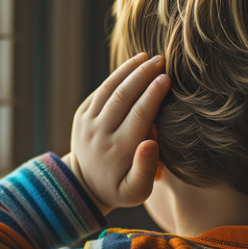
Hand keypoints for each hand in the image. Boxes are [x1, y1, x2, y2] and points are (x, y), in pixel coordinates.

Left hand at [63, 53, 170, 214]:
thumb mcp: (136, 191)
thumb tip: (151, 143)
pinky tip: (132, 66)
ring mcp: (87, 123)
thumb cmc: (120, 187)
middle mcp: (100, 134)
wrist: (85, 185)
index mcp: (118, 150)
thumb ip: (146, 170)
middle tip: (162, 60)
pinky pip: (100, 92)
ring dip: (128, 70)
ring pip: (109, 90)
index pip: (139, 115)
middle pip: (123, 97)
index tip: (167, 78)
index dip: (153, 94)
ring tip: (147, 57)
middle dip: (143, 75)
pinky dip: (116, 77)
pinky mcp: (81, 116)